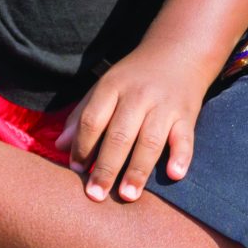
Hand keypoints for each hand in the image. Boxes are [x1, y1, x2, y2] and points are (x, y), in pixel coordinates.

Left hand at [57, 52, 210, 201]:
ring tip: (127, 196)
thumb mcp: (105, 87)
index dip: (83, 146)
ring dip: (138, 170)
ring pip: (150, 140)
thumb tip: (59, 146)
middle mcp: (138, 95)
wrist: (179, 52)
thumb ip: (82, 115)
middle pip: (119, 134)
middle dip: (106, 167)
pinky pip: (185, 137)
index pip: (93, 119)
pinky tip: (174, 174)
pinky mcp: (187, 114)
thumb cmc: (134, 77)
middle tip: (96, 195)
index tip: (76, 170)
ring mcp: (164, 105)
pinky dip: (181, 156)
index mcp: (112, 87)